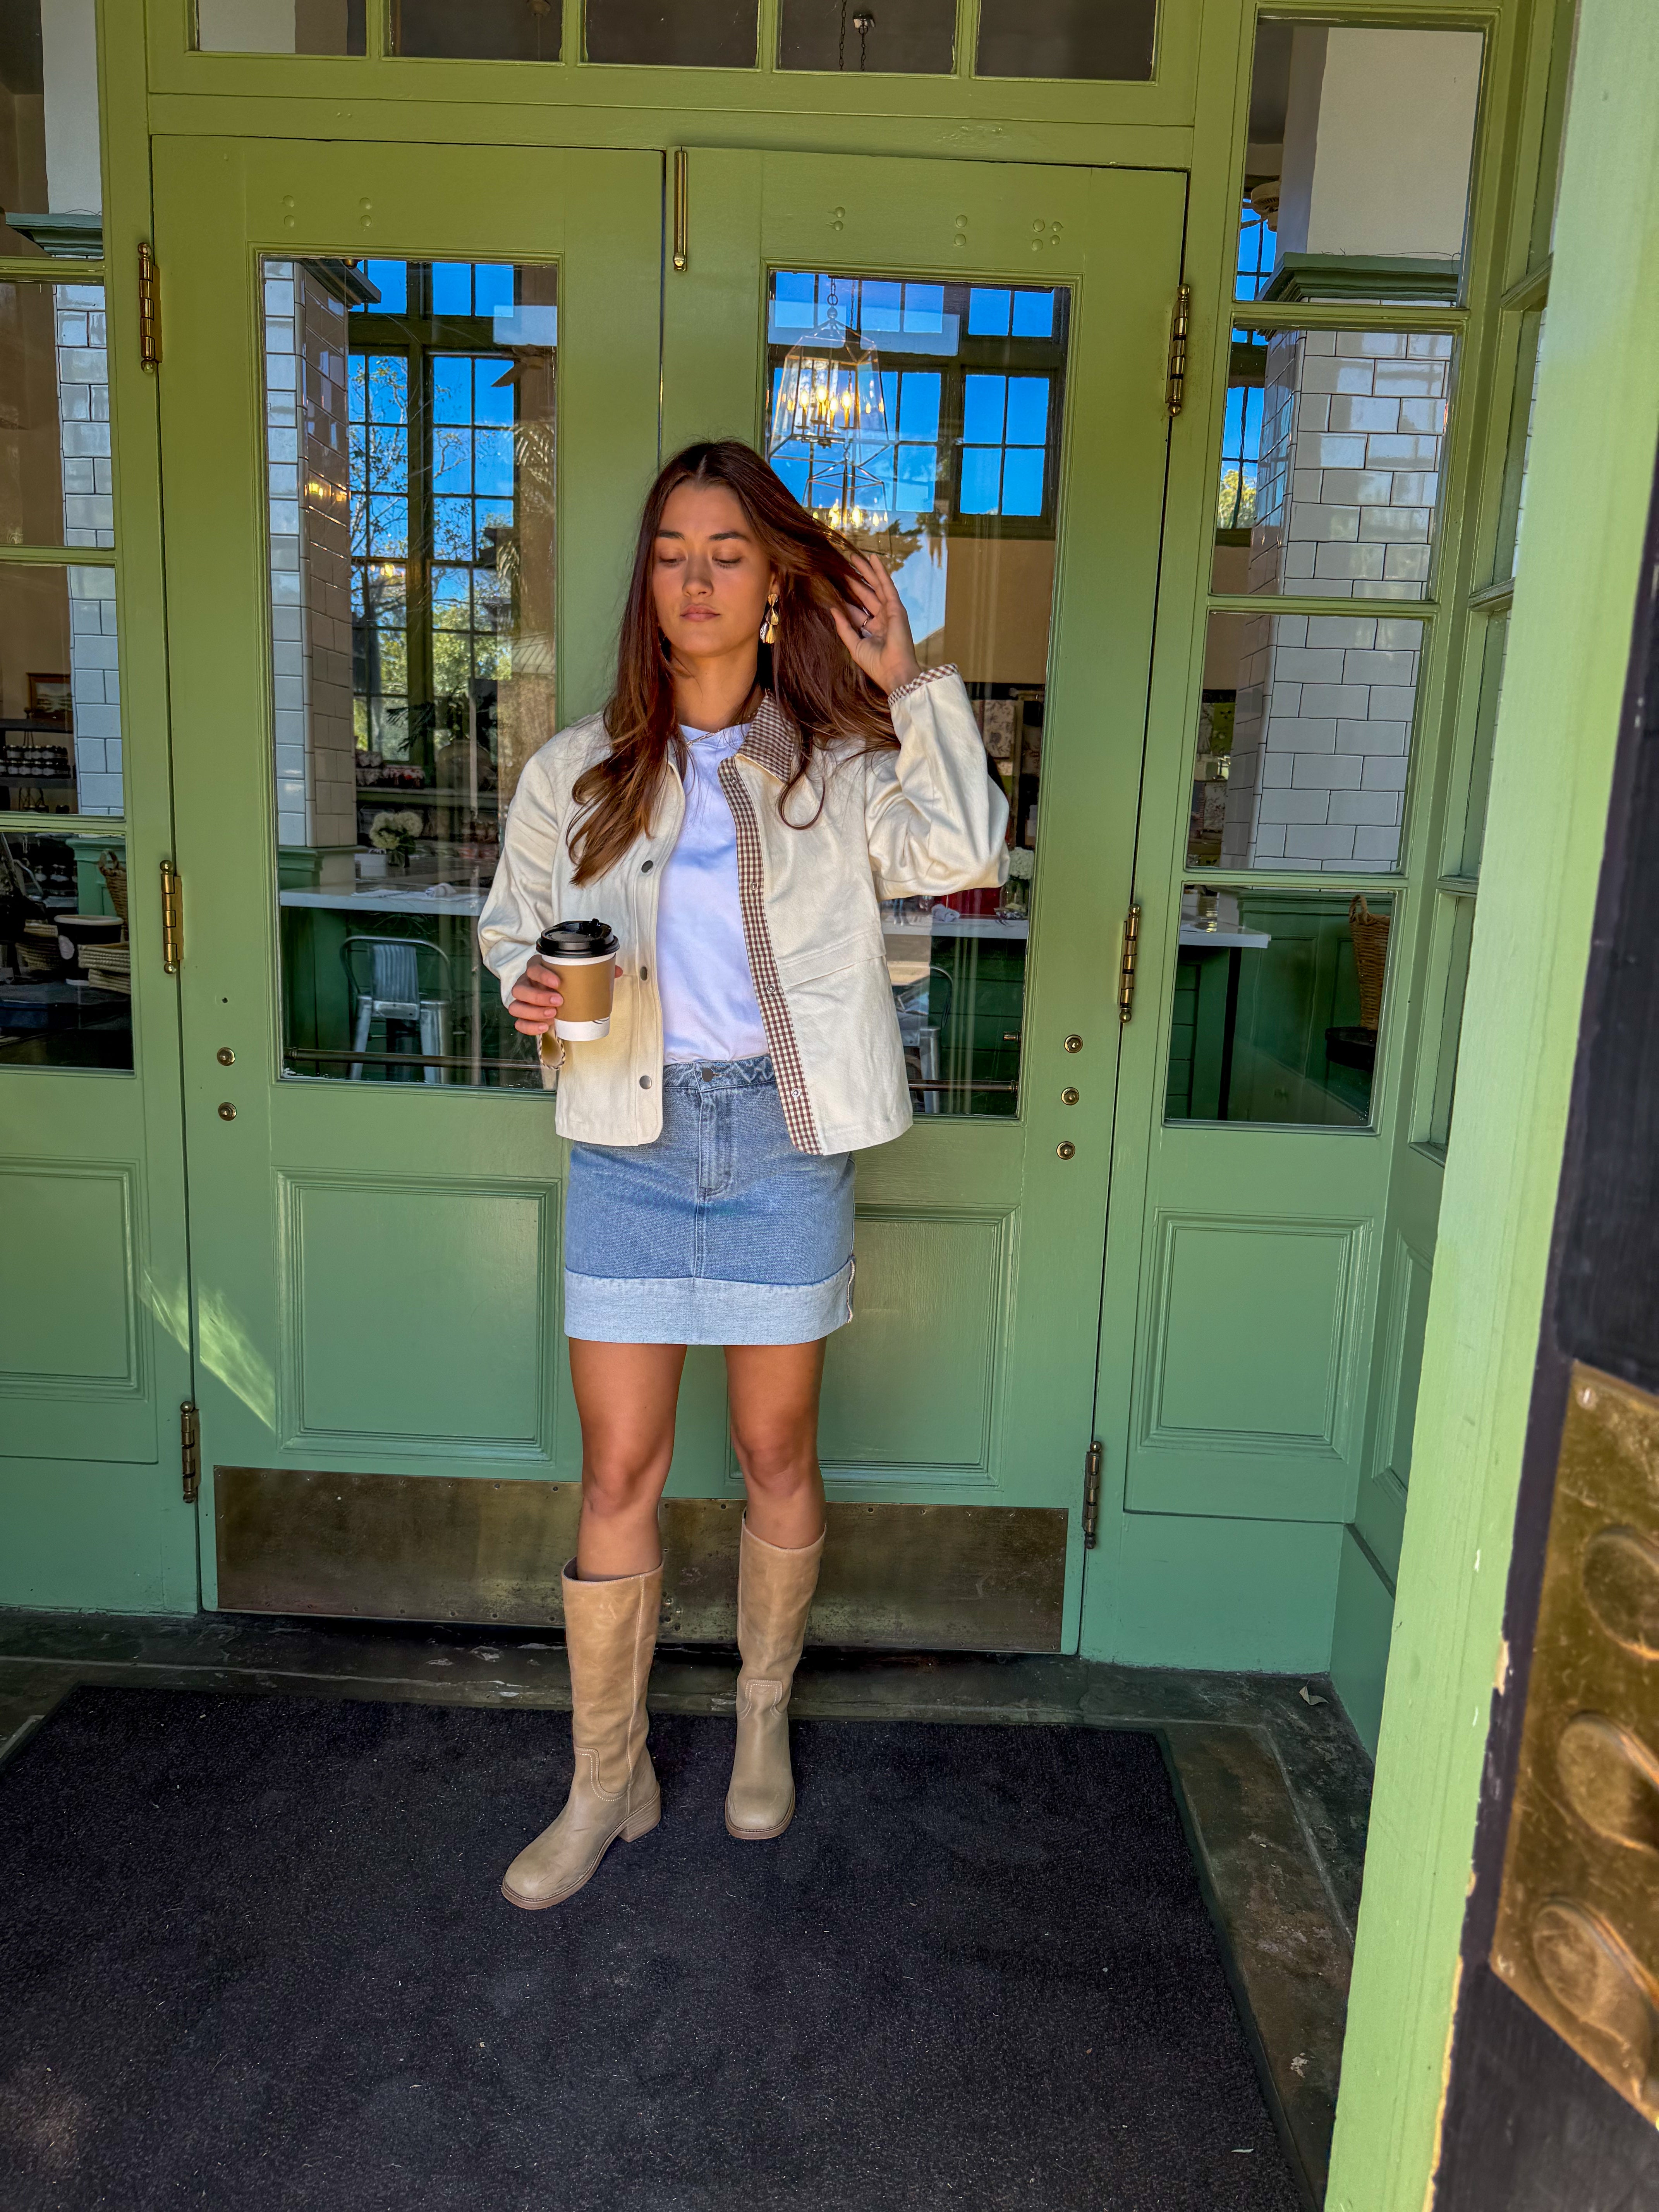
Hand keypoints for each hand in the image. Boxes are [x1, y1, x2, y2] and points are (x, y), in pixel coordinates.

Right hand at [509, 956, 624, 1035]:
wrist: (557, 993)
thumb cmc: (565, 981)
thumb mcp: (578, 974)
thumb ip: (596, 971)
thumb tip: (617, 971)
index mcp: (537, 968)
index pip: (532, 967)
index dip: (542, 975)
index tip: (558, 983)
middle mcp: (526, 983)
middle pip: (520, 988)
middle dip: (538, 996)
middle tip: (559, 1002)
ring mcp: (522, 1000)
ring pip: (516, 1006)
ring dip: (533, 1012)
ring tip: (553, 1015)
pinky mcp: (524, 1016)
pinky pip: (519, 1023)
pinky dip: (530, 1027)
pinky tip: (545, 1027)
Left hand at [829, 550, 921, 696]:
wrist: (894, 672)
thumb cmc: (877, 665)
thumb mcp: (855, 645)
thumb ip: (844, 627)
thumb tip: (832, 609)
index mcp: (873, 630)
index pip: (857, 611)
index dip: (846, 599)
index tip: (832, 588)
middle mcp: (882, 619)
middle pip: (866, 595)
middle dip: (855, 581)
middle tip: (842, 567)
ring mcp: (890, 612)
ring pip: (876, 586)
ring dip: (866, 571)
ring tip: (854, 557)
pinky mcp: (896, 608)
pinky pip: (887, 585)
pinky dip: (880, 572)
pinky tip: (872, 559)